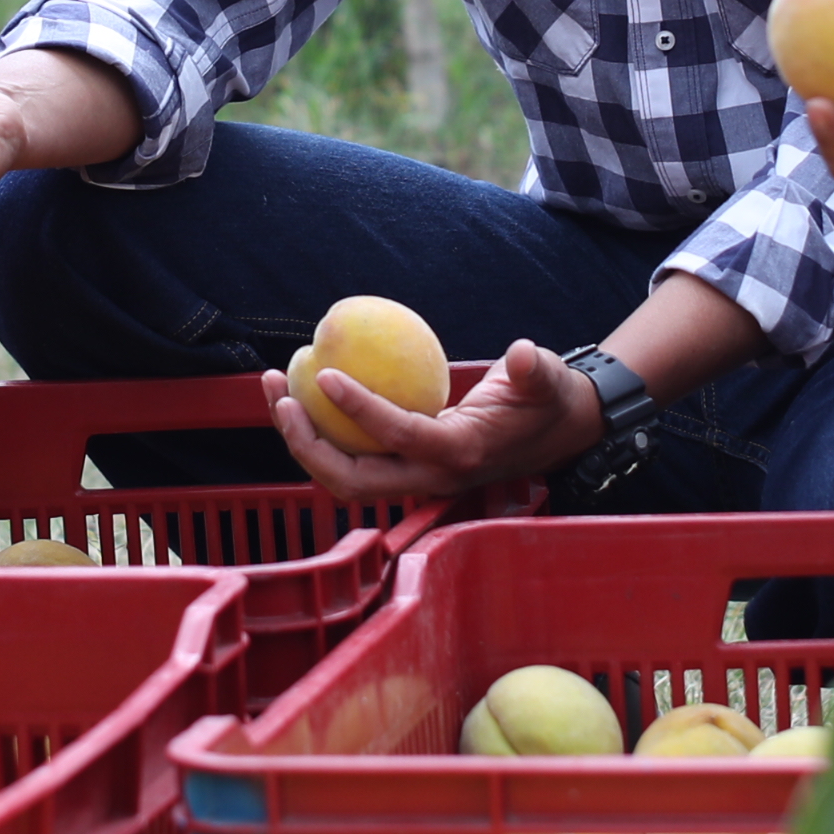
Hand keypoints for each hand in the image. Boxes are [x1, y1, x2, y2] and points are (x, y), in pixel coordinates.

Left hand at [258, 338, 608, 503]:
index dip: (359, 410)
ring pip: (341, 474)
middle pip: (352, 478)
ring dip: (301, 437)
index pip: (398, 437)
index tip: (325, 374)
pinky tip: (300, 390)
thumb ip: (536, 370)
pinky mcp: (402, 468)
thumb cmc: (548, 400)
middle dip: (307, 442)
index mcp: (458, 455)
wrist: (556, 434)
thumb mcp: (548, 380)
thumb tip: (523, 354)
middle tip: (282, 391)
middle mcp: (428, 477)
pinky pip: (350, 457)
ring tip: (276, 387)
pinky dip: (319, 430)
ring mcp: (412, 478)